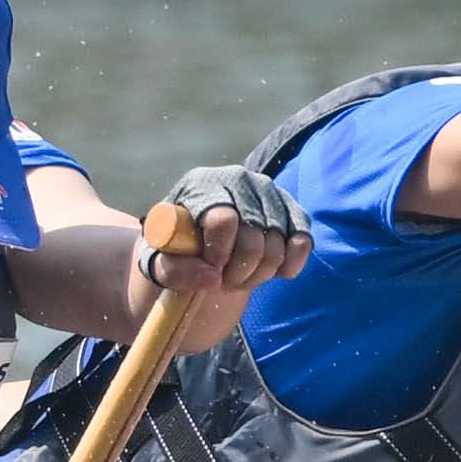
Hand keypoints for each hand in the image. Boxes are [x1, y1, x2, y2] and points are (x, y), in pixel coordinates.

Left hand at [139, 161, 308, 292]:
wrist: (198, 242)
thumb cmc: (174, 249)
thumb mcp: (158, 260)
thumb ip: (174, 270)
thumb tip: (212, 277)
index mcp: (201, 184)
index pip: (223, 219)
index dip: (219, 253)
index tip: (211, 269)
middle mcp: (238, 179)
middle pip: (253, 236)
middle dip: (239, 271)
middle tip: (224, 282)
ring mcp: (269, 192)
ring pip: (278, 244)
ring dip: (259, 274)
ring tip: (239, 278)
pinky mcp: (291, 209)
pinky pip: (303, 242)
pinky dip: (289, 265)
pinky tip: (271, 272)